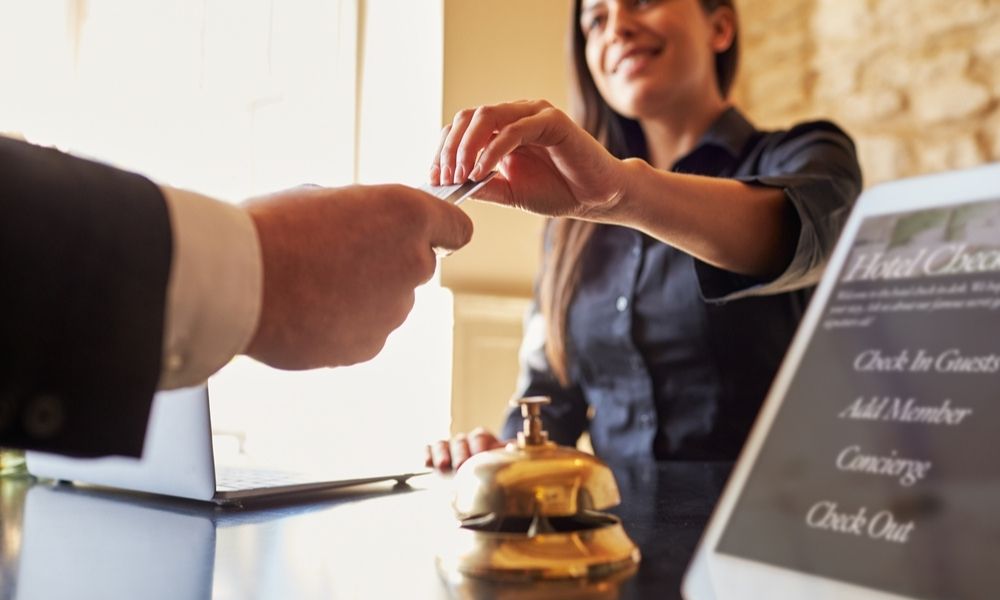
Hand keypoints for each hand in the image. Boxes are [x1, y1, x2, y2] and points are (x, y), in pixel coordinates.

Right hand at [244, 184, 472, 368]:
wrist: (238, 282)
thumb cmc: (273, 229)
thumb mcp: (325, 198)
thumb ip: (363, 216)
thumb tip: (364, 229)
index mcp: (408, 216)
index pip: (457, 228)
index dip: (439, 230)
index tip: (423, 235)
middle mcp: (413, 264)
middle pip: (417, 265)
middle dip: (387, 262)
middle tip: (337, 256)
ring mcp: (394, 310)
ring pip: (389, 301)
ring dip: (363, 296)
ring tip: (311, 286)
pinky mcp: (370, 346)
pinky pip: (365, 331)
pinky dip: (343, 325)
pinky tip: (306, 312)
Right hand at [425, 428, 504, 471]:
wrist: (480, 477)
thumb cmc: (493, 468)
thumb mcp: (503, 461)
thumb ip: (509, 455)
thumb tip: (513, 450)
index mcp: (482, 440)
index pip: (480, 437)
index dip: (480, 446)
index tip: (480, 455)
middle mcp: (464, 442)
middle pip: (460, 441)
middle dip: (460, 453)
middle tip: (460, 466)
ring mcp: (448, 448)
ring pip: (442, 444)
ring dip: (442, 454)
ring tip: (442, 466)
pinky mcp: (434, 456)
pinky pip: (428, 450)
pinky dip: (426, 454)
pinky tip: (427, 463)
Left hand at [430, 100, 626, 218]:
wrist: (597, 198)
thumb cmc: (558, 191)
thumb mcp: (509, 192)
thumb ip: (482, 186)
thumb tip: (449, 187)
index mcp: (502, 127)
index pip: (461, 127)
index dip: (443, 151)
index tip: (434, 179)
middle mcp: (515, 114)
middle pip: (467, 117)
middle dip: (449, 149)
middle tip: (444, 179)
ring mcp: (533, 114)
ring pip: (486, 116)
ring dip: (467, 146)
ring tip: (462, 175)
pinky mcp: (552, 121)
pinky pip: (514, 129)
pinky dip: (493, 150)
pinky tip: (482, 171)